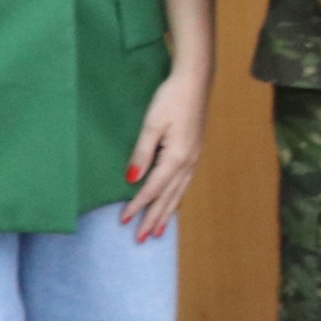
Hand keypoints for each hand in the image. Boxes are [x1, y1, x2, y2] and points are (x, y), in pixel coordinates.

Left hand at [123, 68, 206, 243]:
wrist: (196, 81)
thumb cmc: (171, 98)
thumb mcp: (152, 124)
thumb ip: (142, 153)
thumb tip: (132, 179)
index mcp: (177, 157)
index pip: (153, 189)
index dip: (138, 206)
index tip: (124, 221)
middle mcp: (188, 162)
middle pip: (168, 197)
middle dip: (154, 218)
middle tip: (142, 239)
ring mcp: (194, 158)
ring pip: (179, 192)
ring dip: (167, 212)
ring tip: (159, 230)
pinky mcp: (195, 151)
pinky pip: (184, 183)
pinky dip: (177, 197)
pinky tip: (174, 202)